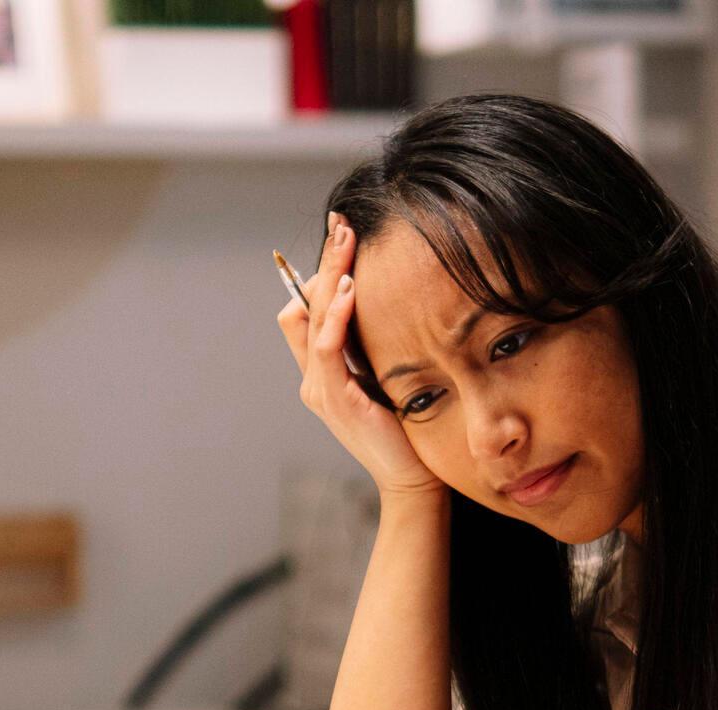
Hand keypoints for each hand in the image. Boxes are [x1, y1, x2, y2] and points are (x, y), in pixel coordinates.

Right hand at [276, 214, 442, 499]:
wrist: (413, 478)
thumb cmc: (410, 429)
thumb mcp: (391, 377)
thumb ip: (379, 348)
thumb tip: (390, 301)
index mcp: (323, 374)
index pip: (306, 310)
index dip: (319, 273)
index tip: (343, 236)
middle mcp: (313, 380)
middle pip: (303, 306)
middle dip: (323, 262)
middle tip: (342, 223)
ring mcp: (319, 391)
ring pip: (311, 321)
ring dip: (329, 277)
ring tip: (346, 243)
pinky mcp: (335, 401)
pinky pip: (326, 349)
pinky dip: (335, 317)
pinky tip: (351, 290)